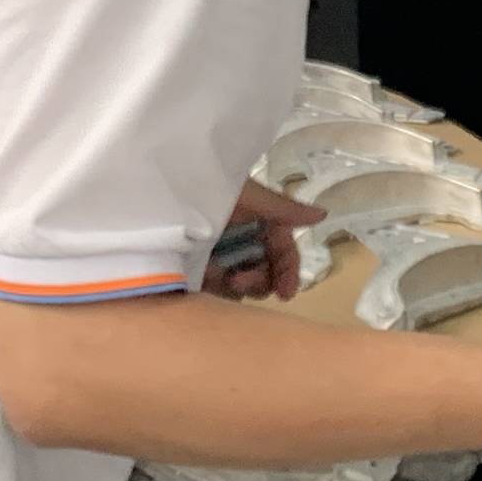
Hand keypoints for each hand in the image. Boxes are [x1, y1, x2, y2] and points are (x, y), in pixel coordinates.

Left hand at [207, 178, 322, 301]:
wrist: (158, 198)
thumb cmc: (204, 187)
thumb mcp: (245, 195)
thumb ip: (282, 209)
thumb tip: (323, 214)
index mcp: (257, 219)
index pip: (282, 249)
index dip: (288, 270)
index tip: (286, 293)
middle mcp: (242, 238)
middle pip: (267, 271)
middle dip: (261, 279)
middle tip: (240, 280)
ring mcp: (220, 255)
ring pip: (244, 284)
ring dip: (240, 285)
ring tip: (222, 277)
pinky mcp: (197, 270)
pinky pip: (218, 290)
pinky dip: (218, 288)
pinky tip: (208, 280)